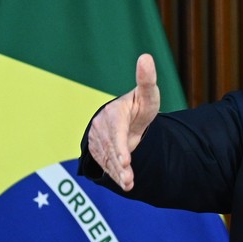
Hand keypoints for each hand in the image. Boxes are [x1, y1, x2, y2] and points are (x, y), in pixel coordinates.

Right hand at [87, 54, 159, 190]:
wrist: (126, 118)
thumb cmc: (140, 105)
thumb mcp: (147, 95)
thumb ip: (147, 80)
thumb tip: (146, 57)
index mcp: (114, 113)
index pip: (115, 132)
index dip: (119, 146)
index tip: (126, 160)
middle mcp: (101, 126)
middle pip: (111, 148)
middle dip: (119, 164)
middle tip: (128, 178)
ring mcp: (97, 139)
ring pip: (107, 158)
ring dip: (117, 173)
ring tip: (129, 184)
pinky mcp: (96, 150)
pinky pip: (104, 164)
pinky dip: (113, 174)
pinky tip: (124, 183)